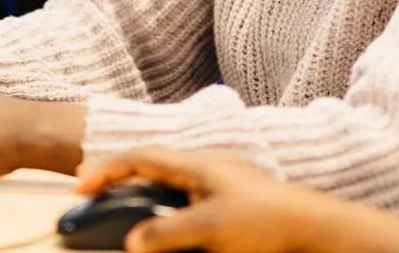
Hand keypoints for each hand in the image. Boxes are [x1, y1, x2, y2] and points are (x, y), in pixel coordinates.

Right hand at [76, 148, 398, 252]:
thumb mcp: (209, 227)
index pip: (142, 156)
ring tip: (125, 218)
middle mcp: (208, 171)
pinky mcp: (234, 208)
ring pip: (171, 188)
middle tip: (95, 197)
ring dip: (145, 201)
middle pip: (153, 168)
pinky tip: (169, 231)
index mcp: (198, 164)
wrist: (317, 229)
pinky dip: (169, 215)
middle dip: (121, 181)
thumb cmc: (267, 219)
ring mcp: (222, 188)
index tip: (80, 184)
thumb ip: (166, 233)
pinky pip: (190, 205)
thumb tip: (133, 241)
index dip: (107, 169)